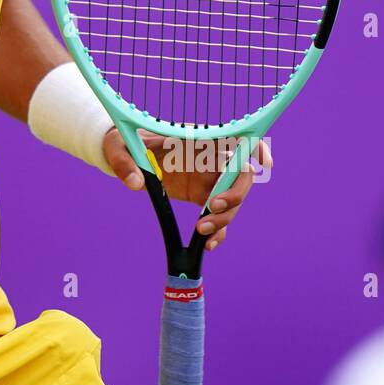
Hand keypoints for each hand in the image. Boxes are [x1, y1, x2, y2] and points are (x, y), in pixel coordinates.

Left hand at [101, 128, 271, 251]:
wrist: (125, 154)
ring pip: (233, 200)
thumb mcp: (118, 147)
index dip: (256, 149)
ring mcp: (207, 179)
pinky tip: (207, 245)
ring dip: (225, 219)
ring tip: (201, 231)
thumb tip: (135, 182)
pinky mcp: (201, 196)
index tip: (265, 163)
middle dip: (235, 195)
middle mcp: (208, 159)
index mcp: (196, 140)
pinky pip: (219, 217)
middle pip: (241, 177)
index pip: (235, 140)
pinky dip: (219, 232)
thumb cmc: (124, 142)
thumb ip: (124, 162)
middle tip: (213, 208)